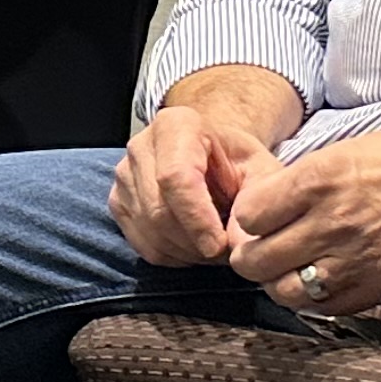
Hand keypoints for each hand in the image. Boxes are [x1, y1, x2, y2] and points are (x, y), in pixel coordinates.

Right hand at [109, 105, 280, 268]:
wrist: (214, 157)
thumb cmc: (238, 163)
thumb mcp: (263, 172)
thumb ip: (258, 203)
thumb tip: (239, 245)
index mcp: (177, 126)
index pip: (176, 177)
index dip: (197, 219)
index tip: (220, 246)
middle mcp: (142, 146)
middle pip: (158, 210)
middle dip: (195, 242)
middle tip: (227, 251)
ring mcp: (124, 175)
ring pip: (150, 231)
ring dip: (187, 252)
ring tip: (215, 246)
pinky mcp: (117, 202)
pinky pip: (142, 244)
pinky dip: (173, 256)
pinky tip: (195, 245)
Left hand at [221, 114, 380, 312]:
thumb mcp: (345, 152)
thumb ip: (299, 184)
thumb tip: (261, 209)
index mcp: (317, 181)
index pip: (248, 216)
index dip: (248, 219)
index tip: (259, 219)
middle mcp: (330, 223)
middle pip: (255, 261)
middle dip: (253, 256)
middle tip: (265, 248)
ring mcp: (353, 259)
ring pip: (283, 291)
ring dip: (280, 282)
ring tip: (292, 268)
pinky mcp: (376, 287)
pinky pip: (323, 308)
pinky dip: (316, 299)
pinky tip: (324, 280)